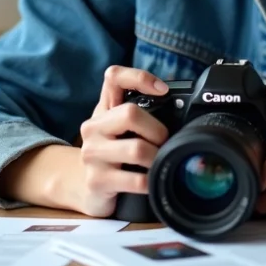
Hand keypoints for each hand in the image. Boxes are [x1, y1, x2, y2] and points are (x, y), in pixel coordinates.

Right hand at [73, 65, 169, 216]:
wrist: (86, 188)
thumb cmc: (112, 154)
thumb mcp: (121, 129)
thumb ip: (141, 115)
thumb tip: (179, 108)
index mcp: (103, 109)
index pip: (114, 77)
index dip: (140, 77)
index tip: (163, 91)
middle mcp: (93, 127)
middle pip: (130, 114)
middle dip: (157, 130)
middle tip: (164, 142)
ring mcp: (92, 154)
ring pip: (137, 149)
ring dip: (157, 157)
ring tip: (159, 163)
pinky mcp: (97, 181)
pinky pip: (136, 180)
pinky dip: (152, 181)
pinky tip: (152, 182)